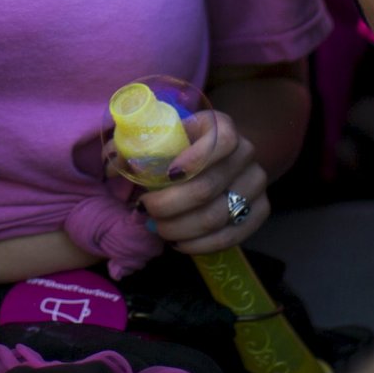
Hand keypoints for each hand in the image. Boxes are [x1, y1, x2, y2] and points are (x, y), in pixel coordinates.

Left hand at [129, 111, 269, 254]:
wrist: (219, 157)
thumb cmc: (180, 146)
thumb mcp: (160, 136)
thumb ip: (134, 146)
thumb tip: (113, 165)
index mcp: (223, 126)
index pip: (221, 140)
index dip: (194, 159)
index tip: (166, 175)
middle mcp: (246, 152)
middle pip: (207, 188)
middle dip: (169, 205)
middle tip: (146, 209)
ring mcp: (256, 183)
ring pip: (216, 216)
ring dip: (179, 228)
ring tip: (158, 228)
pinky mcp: (260, 211)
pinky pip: (230, 236)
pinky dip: (199, 245)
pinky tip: (178, 243)